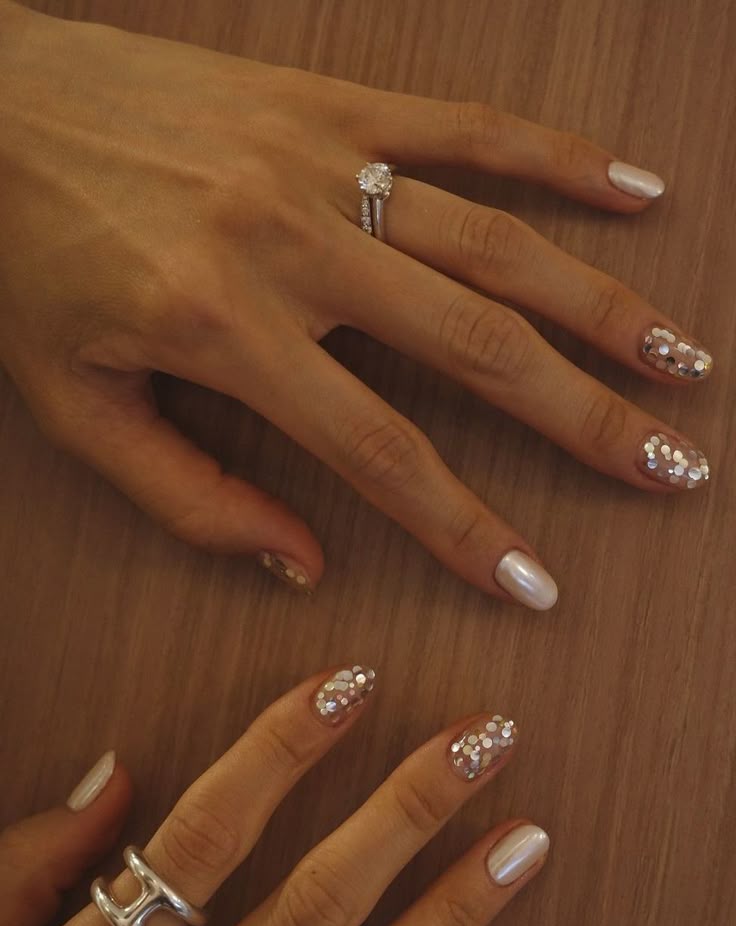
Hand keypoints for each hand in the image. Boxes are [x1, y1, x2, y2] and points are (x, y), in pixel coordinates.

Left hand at [0, 3, 710, 608]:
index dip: (466, 528)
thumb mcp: (76, 405)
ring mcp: (320, 163)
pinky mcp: (328, 103)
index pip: (380, 454)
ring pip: (496, 241)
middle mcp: (293, 245)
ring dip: (602, 306)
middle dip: (587, 419)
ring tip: (683, 360)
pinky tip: (634, 191)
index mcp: (225, 332)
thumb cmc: (18, 260)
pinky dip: (556, 157)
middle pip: (476, 348)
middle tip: (673, 467)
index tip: (535, 582)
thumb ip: (190, 497)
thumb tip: (303, 563)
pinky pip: (465, 125)